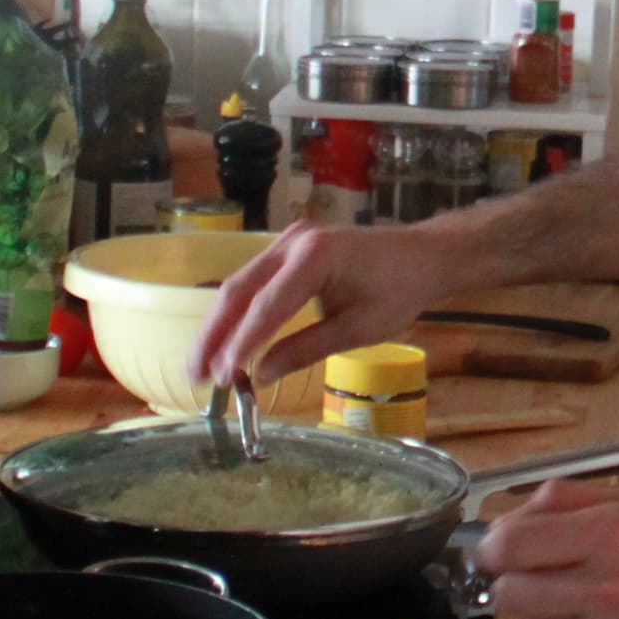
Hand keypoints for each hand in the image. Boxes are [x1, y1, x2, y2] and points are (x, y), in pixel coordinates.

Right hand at [188, 221, 455, 387]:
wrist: (423, 255)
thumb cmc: (400, 291)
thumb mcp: (358, 329)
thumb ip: (306, 349)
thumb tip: (261, 375)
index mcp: (316, 256)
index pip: (266, 306)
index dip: (241, 344)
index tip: (222, 377)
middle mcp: (293, 241)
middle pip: (239, 290)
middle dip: (214, 335)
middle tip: (195, 375)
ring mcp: (288, 241)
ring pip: (240, 285)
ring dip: (219, 325)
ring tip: (201, 365)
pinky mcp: (289, 249)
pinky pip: (254, 281)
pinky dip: (237, 312)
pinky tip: (224, 340)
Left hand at [472, 479, 618, 618]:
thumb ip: (573, 502)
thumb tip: (513, 515)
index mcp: (613, 533)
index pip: (511, 545)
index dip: (493, 550)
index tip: (497, 555)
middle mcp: (613, 587)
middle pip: (512, 593)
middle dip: (517, 586)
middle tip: (540, 584)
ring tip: (575, 613)